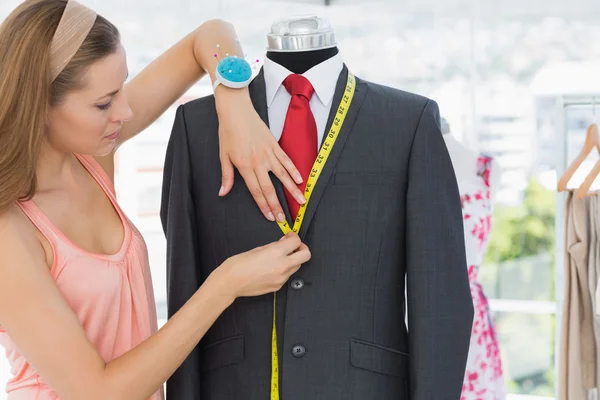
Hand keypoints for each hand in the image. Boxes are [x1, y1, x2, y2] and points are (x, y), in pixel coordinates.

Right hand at [211, 233, 310, 299]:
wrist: (231, 282)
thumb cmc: (239, 265)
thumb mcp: (258, 248)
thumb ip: (275, 245)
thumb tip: (284, 242)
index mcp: (276, 253)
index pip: (297, 241)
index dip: (294, 237)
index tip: (290, 237)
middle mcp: (282, 266)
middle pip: (306, 255)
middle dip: (302, 248)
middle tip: (294, 246)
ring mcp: (282, 278)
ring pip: (297, 266)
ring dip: (293, 260)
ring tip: (281, 258)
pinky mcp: (278, 286)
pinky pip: (288, 276)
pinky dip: (284, 270)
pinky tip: (273, 268)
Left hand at [215, 87, 305, 221]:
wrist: (236, 111)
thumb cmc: (228, 132)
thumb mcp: (223, 156)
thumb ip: (226, 176)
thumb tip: (222, 193)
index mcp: (244, 166)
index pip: (256, 191)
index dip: (263, 206)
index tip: (270, 217)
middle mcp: (258, 162)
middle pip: (270, 188)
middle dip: (277, 205)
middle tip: (284, 218)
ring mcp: (269, 153)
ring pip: (283, 176)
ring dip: (292, 190)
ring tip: (301, 201)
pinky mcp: (274, 145)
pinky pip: (286, 160)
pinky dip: (294, 170)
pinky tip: (300, 180)